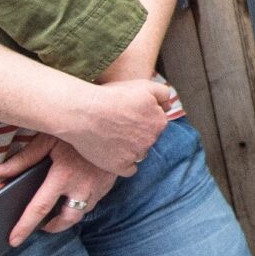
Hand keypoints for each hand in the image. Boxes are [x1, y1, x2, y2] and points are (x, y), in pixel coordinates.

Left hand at [0, 133, 118, 245]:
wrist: (113, 121)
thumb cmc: (76, 129)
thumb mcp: (47, 139)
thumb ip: (23, 159)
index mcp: (63, 176)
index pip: (40, 208)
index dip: (25, 226)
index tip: (15, 240)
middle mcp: (83, 186)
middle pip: (66, 219)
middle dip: (53, 226)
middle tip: (43, 225)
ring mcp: (99, 187)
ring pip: (83, 211)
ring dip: (70, 213)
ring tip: (59, 206)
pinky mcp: (110, 182)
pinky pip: (95, 199)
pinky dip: (84, 200)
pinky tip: (77, 190)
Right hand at [57, 76, 177, 175]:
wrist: (85, 112)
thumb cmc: (111, 96)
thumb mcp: (143, 85)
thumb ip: (162, 94)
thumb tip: (169, 106)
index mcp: (159, 122)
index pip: (156, 124)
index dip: (141, 119)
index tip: (127, 115)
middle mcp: (151, 140)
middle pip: (147, 139)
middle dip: (137, 134)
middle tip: (117, 125)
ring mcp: (136, 154)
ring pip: (138, 154)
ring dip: (130, 149)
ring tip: (111, 137)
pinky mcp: (121, 166)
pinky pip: (128, 170)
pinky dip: (122, 164)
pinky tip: (112, 154)